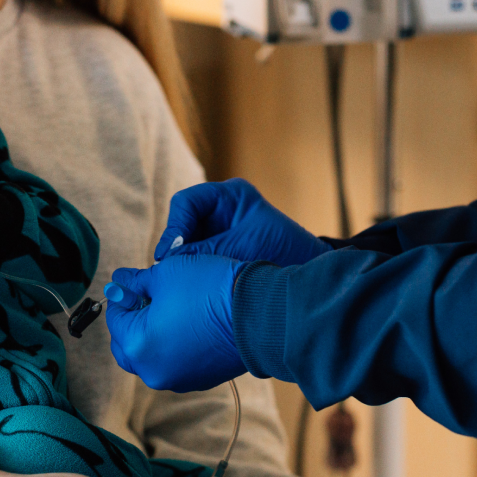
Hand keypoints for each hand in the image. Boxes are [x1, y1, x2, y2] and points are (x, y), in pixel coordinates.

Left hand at [104, 255, 246, 392]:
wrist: (260, 311)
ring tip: (168, 307)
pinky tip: (187, 322)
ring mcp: (178, 380)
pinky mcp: (200, 380)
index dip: (122, 296)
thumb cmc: (210, 288)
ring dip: (151, 335)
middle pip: (126, 345)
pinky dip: (172, 346)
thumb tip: (118, 283)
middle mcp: (154, 371)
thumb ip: (135, 282)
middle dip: (131, 321)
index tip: (132, 282)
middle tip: (146, 297)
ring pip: (150, 357)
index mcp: (138, 346)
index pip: (115, 319)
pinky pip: (174, 363)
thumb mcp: (164, 273)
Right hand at [156, 179, 330, 266]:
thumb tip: (167, 260)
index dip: (174, 227)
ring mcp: (221, 230)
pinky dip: (193, 268)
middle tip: (170, 270)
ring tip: (181, 278)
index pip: (187, 203)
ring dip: (184, 260)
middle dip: (177, 245)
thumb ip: (204, 251)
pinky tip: (192, 281)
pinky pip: (198, 256)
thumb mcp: (242, 248)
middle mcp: (222, 209)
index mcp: (231, 195)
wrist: (309, 277)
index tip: (169, 254)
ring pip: (187, 241)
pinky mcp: (221, 250)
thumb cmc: (286, 253)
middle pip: (183, 222)